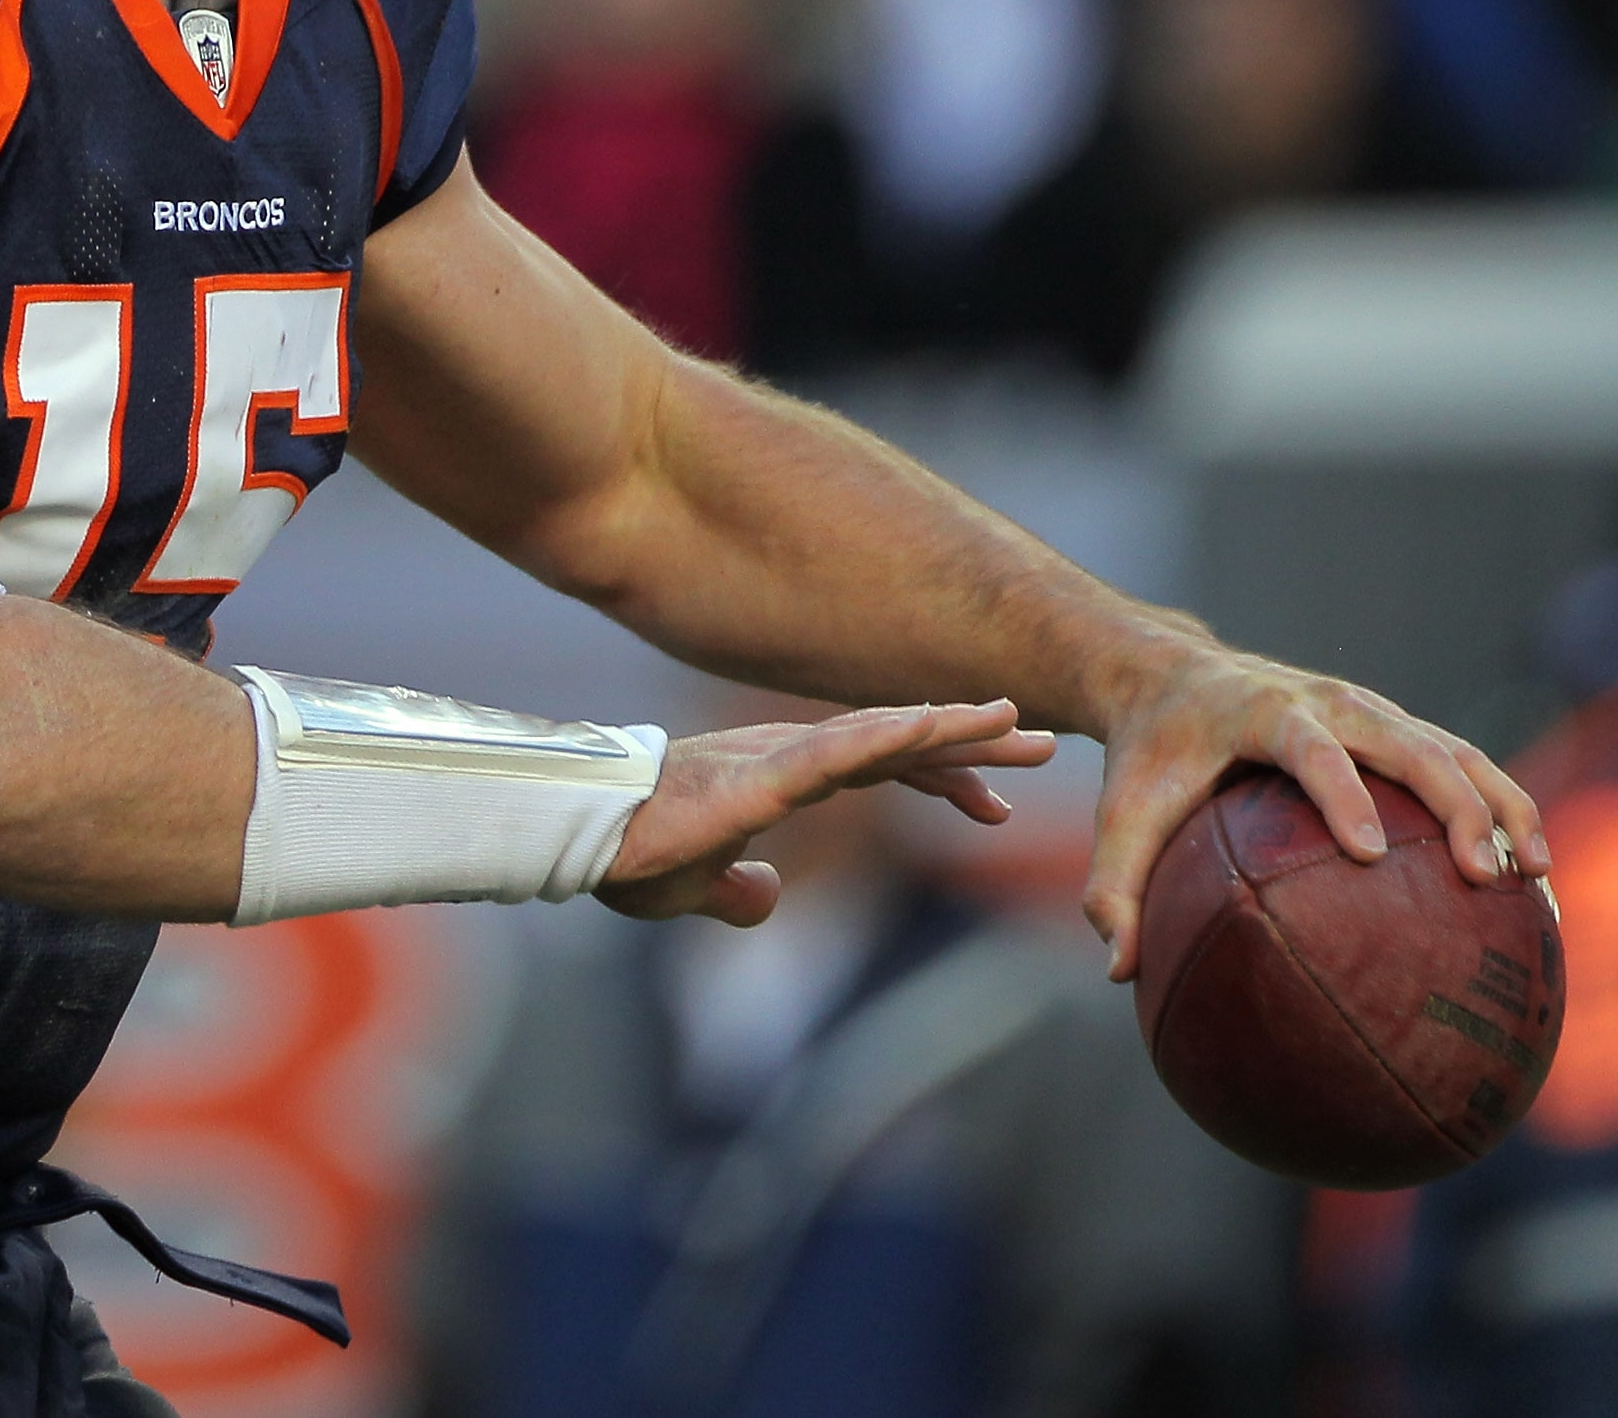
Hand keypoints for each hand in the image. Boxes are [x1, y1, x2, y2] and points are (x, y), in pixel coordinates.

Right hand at [598, 700, 1052, 926]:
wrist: (577, 835)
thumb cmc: (625, 852)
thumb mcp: (696, 885)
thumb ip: (736, 890)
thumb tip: (768, 897)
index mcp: (776, 779)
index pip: (874, 772)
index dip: (936, 779)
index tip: (994, 802)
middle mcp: (786, 758)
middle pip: (895, 747)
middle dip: (968, 745)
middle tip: (1041, 740)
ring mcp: (776, 761)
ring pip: (881, 739)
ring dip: (950, 730)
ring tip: (1013, 720)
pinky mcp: (761, 776)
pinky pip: (838, 753)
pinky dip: (891, 739)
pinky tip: (936, 727)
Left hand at [1082, 643, 1545, 983]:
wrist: (1172, 674)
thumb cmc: (1150, 754)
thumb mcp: (1121, 812)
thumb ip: (1113, 888)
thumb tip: (1119, 975)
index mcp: (1259, 712)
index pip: (1310, 748)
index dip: (1340, 793)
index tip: (1370, 853)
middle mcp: (1327, 702)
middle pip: (1407, 742)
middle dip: (1453, 804)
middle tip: (1480, 875)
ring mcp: (1369, 710)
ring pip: (1454, 750)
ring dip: (1501, 806)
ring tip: (1533, 879)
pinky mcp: (1395, 727)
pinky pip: (1462, 763)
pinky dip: (1502, 810)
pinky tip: (1529, 880)